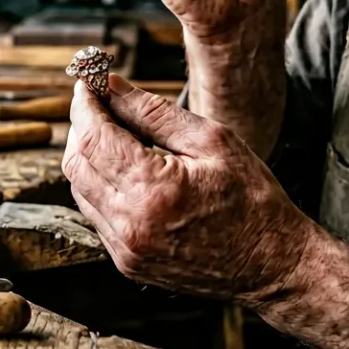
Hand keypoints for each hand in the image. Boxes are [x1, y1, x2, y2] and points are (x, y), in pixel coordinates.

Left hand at [62, 76, 311, 302]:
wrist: (272, 265)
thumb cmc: (252, 199)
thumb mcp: (211, 140)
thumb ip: (153, 112)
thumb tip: (111, 86)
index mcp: (152, 190)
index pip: (94, 137)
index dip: (85, 105)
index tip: (87, 83)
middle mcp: (130, 224)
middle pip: (76, 163)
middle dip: (81, 127)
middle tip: (99, 104)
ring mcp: (125, 248)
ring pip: (80, 189)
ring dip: (88, 156)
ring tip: (114, 133)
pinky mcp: (126, 262)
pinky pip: (95, 215)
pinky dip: (99, 186)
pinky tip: (123, 170)